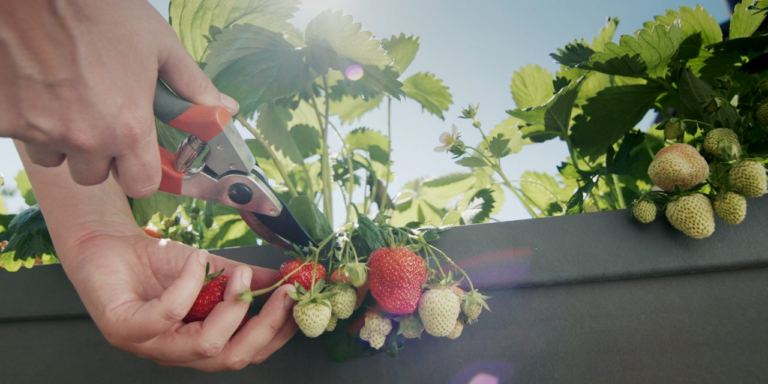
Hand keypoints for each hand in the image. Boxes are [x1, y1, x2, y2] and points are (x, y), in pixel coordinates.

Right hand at [0, 0, 238, 197]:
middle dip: (102, 154)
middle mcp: (85, 138)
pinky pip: (24, 137)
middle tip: (102, 114)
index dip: (143, 173)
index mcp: (127, 126)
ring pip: (57, 158)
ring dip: (64, 139)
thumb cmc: (96, 10)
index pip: (141, 185)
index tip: (141, 158)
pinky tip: (39, 87)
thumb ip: (193, 86)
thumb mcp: (158, 43)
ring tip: (68, 95)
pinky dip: (30, 121)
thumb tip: (224, 110)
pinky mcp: (6, 120)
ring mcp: (41, 131)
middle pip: (96, 175)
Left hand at [63, 230, 296, 370]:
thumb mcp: (210, 269)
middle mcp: (175, 353)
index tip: (299, 304)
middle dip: (264, 326)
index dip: (276, 333)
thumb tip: (283, 277)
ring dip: (232, 307)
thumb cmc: (154, 263)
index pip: (246, 353)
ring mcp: (148, 346)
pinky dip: (190, 285)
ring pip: (204, 346)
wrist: (106, 244)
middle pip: (231, 359)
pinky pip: (168, 315)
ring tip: (240, 274)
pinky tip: (198, 260)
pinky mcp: (124, 328)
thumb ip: (244, 279)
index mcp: (198, 344)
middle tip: (283, 293)